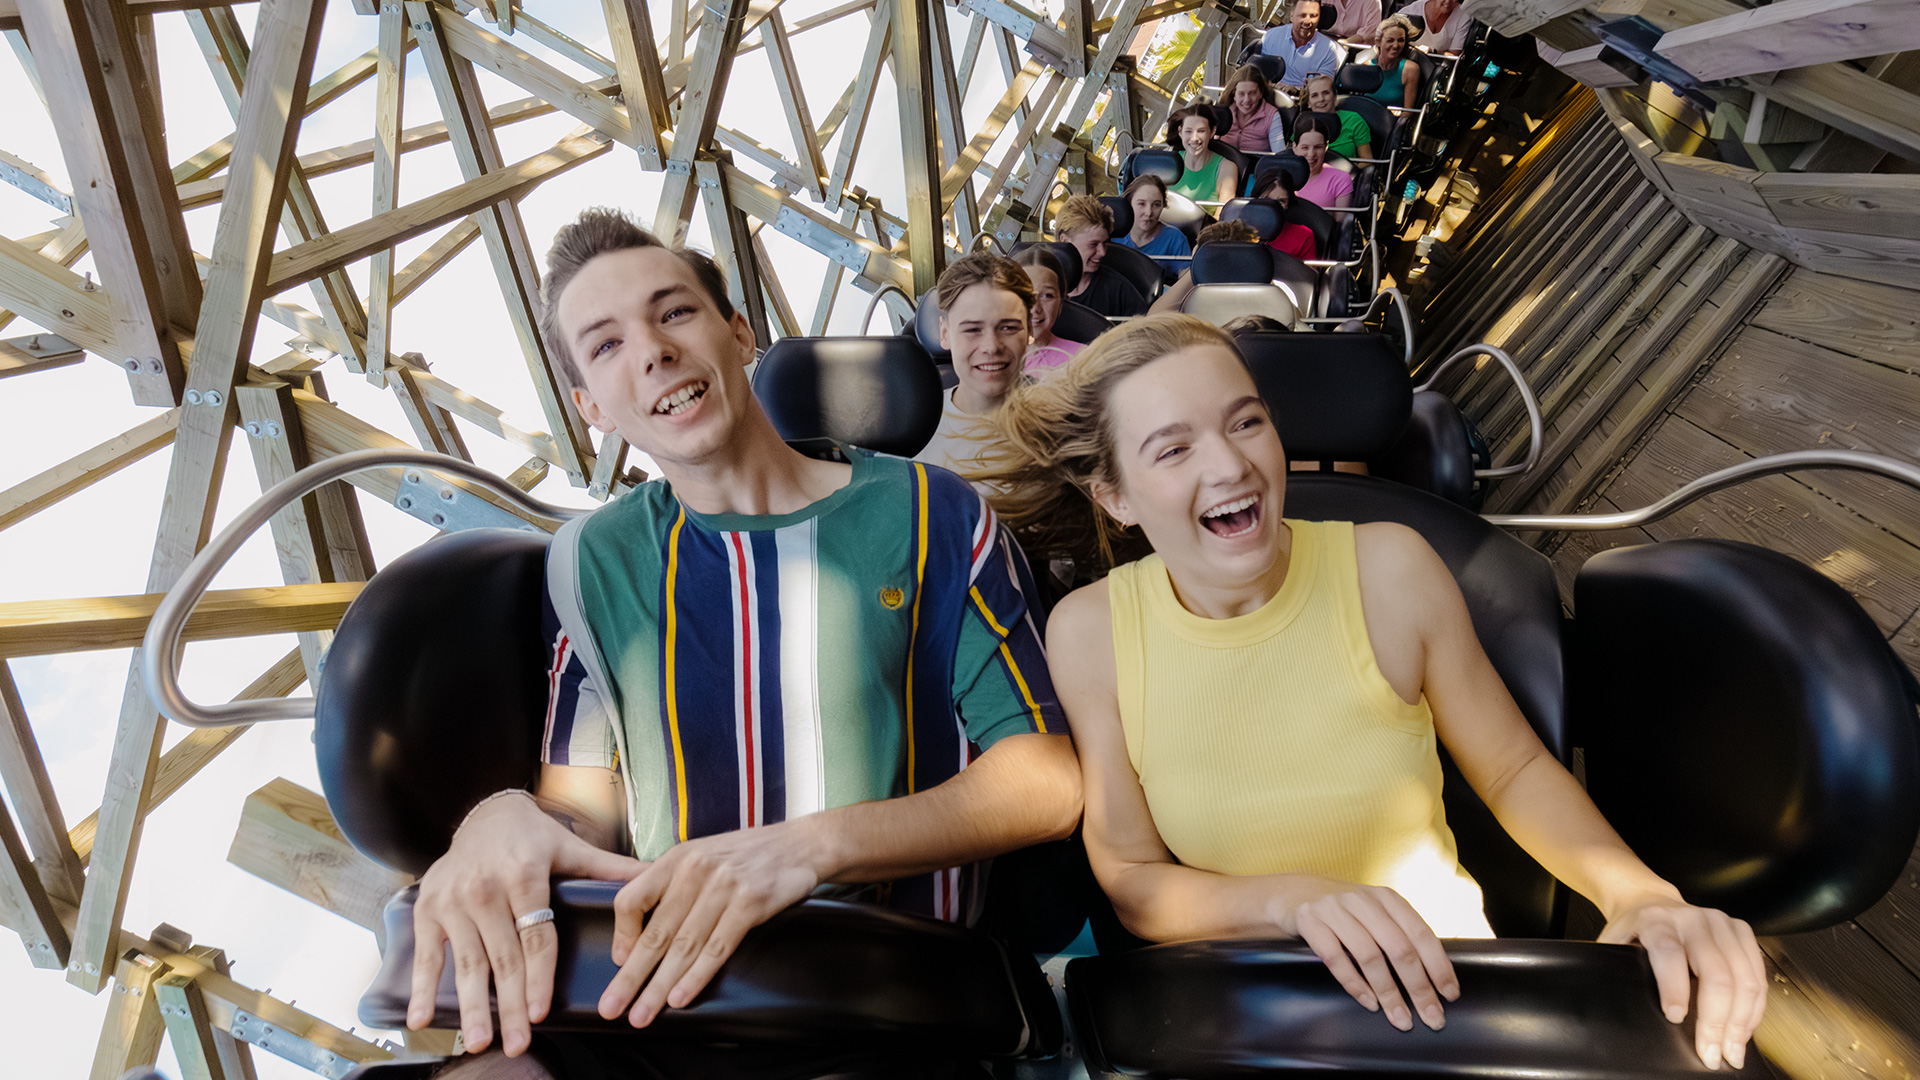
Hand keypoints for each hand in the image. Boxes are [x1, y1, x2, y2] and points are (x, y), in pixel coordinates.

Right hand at [408, 793, 644, 1055]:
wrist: (484, 815)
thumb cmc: (534, 838)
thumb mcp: (572, 848)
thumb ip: (609, 869)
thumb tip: (656, 874)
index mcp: (524, 874)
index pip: (535, 935)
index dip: (537, 977)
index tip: (540, 1012)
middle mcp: (484, 888)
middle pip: (502, 957)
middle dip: (508, 1006)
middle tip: (516, 1044)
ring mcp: (452, 900)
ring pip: (465, 963)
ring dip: (471, 1006)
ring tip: (479, 1041)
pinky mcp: (427, 909)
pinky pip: (426, 955)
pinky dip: (423, 990)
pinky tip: (423, 1020)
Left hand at [598, 819, 826, 1026]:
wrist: (801, 843)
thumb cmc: (748, 854)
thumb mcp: (703, 856)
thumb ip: (673, 885)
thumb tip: (640, 930)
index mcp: (677, 858)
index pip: (632, 899)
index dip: (622, 936)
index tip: (618, 962)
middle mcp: (695, 871)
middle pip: (655, 933)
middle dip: (631, 977)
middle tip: (612, 1007)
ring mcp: (724, 886)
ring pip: (683, 947)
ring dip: (659, 987)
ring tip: (642, 1015)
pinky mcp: (751, 903)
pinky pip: (717, 948)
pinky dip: (696, 976)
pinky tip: (680, 998)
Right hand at [1276, 879, 1458, 1031]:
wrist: (1294, 893)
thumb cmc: (1345, 912)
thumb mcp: (1375, 913)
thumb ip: (1400, 934)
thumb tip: (1434, 978)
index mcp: (1388, 899)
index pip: (1421, 934)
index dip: (1438, 966)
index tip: (1449, 995)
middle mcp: (1364, 901)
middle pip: (1399, 949)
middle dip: (1419, 988)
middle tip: (1432, 1017)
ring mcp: (1335, 910)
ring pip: (1370, 956)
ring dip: (1389, 993)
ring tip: (1401, 1019)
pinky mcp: (1311, 921)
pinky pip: (1336, 959)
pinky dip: (1355, 985)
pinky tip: (1369, 1003)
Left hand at [1600, 897, 1765, 1069]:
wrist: (1649, 900)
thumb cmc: (1632, 931)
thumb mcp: (1615, 946)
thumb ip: (1618, 972)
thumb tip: (1623, 1013)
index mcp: (1656, 920)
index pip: (1669, 953)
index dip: (1674, 988)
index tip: (1675, 1018)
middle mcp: (1692, 919)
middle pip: (1716, 974)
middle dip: (1715, 1021)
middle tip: (1710, 1054)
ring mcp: (1721, 923)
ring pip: (1744, 978)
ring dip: (1741, 1022)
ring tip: (1732, 1050)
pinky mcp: (1741, 931)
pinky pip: (1757, 975)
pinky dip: (1754, 1009)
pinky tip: (1744, 1029)